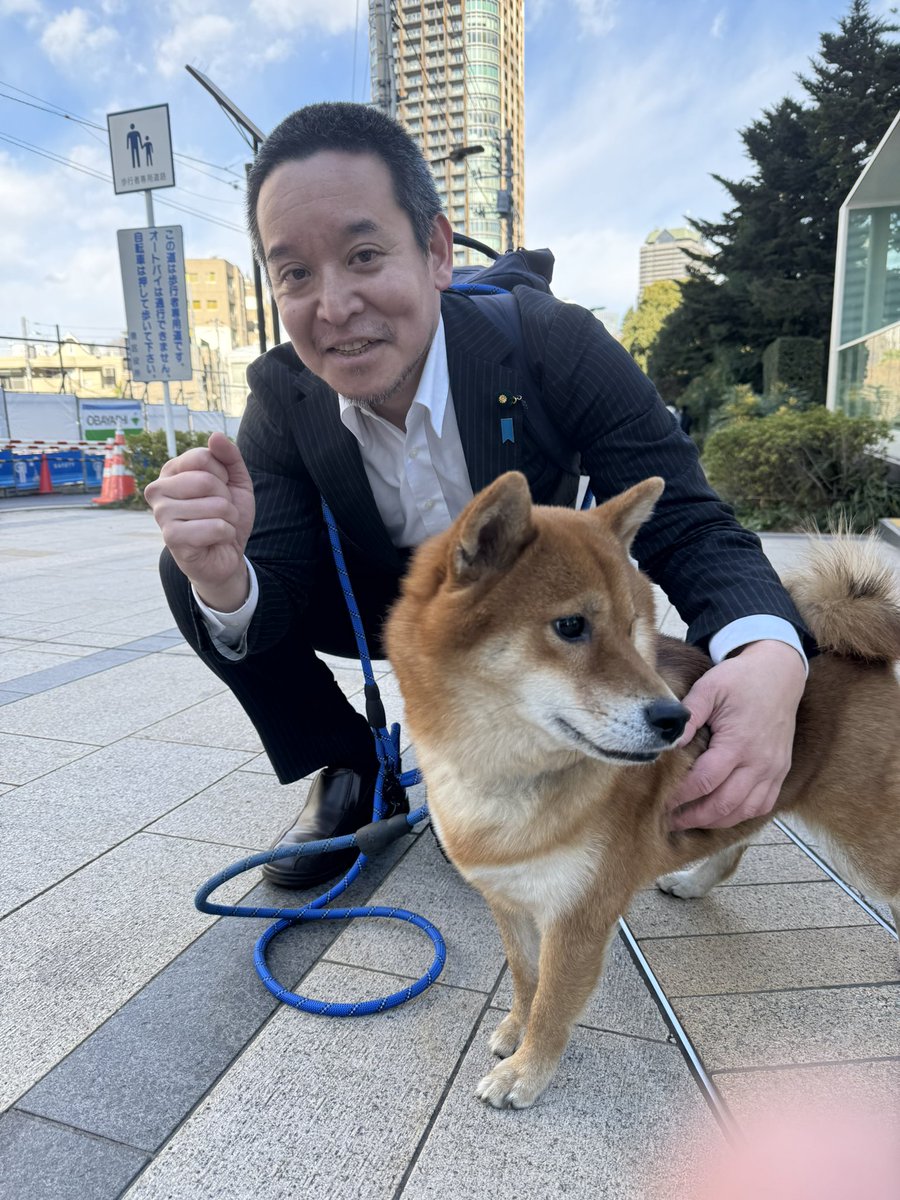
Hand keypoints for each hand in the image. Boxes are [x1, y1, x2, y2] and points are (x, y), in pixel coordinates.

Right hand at [144, 431, 254, 610]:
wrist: (225, 554)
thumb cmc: (225, 515)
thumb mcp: (235, 481)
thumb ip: (229, 456)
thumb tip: (215, 436)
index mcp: (171, 471)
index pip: (204, 456)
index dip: (223, 475)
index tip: (220, 489)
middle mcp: (158, 489)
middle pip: (207, 480)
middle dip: (226, 498)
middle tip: (220, 512)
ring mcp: (161, 513)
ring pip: (215, 505)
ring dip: (228, 518)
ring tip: (218, 526)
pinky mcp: (171, 537)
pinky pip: (215, 527)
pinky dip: (226, 534)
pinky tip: (215, 540)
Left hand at [666, 640, 806, 829]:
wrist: (779, 674)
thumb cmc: (741, 680)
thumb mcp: (710, 688)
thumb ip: (688, 715)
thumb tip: (667, 742)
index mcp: (739, 742)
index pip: (704, 781)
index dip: (680, 796)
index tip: (659, 801)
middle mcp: (760, 762)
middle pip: (723, 804)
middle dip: (692, 817)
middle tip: (667, 820)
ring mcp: (773, 770)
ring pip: (743, 811)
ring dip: (714, 821)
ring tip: (687, 821)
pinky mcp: (780, 772)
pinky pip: (762, 806)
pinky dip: (739, 816)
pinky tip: (718, 815)